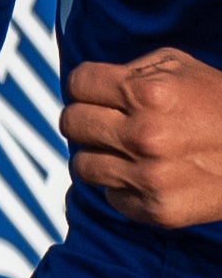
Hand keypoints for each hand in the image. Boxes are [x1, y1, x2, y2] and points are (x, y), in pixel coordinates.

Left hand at [64, 50, 221, 228]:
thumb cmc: (220, 103)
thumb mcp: (181, 68)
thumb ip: (131, 71)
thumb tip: (85, 85)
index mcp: (148, 93)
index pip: (78, 84)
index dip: (86, 87)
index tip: (96, 93)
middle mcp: (144, 135)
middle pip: (71, 123)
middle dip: (86, 119)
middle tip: (107, 122)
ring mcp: (149, 176)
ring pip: (83, 164)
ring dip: (101, 155)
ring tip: (129, 151)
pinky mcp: (157, 209)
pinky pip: (111, 196)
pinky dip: (125, 187)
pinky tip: (152, 175)